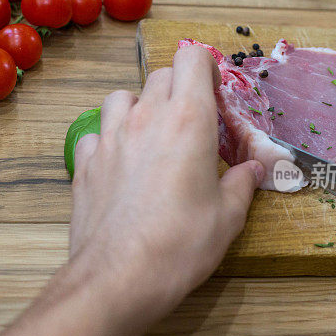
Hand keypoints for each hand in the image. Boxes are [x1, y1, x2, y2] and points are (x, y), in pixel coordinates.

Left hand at [68, 45, 263, 326]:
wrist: (118, 277)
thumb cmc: (180, 245)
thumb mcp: (227, 218)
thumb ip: (241, 185)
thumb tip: (252, 170)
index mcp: (188, 121)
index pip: (192, 59)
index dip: (205, 69)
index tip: (214, 95)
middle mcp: (145, 118)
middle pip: (160, 76)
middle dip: (178, 90)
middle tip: (191, 125)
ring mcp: (109, 138)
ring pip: (121, 97)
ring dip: (138, 108)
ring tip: (151, 138)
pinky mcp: (84, 162)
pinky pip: (95, 133)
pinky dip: (108, 140)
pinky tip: (119, 165)